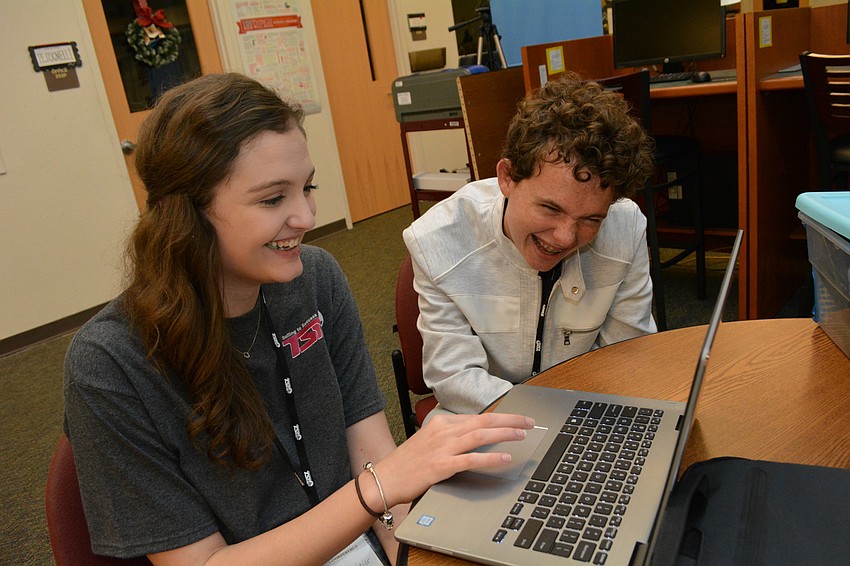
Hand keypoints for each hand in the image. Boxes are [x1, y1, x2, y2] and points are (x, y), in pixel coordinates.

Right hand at [372, 412, 533, 507]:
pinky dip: (490, 457)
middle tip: (529, 422)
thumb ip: (451, 438)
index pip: (477, 417)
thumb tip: (477, 438)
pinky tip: (504, 457)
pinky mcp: (441, 466)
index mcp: (440, 424)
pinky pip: (471, 459)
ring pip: (480, 435)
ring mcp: (442, 448)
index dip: (500, 417)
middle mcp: (443, 432)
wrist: (385, 479)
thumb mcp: (429, 442)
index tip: (517, 419)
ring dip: (504, 433)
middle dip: (510, 420)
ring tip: (522, 434)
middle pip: (483, 421)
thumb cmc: (407, 463)